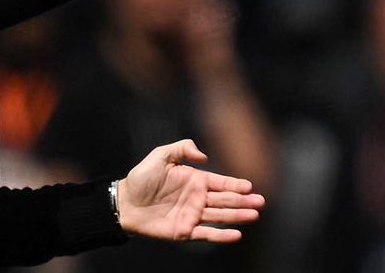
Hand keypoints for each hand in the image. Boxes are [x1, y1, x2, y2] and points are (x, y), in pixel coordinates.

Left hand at [117, 139, 265, 241]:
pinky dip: (221, 235)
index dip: (236, 184)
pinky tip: (236, 234)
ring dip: (238, 216)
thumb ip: (182, 148)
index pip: (221, 182)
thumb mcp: (161, 155)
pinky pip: (206, 234)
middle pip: (225, 200)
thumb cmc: (140, 178)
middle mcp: (197, 198)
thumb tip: (204, 156)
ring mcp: (192, 215)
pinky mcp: (184, 231)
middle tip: (261, 202)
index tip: (250, 186)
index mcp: (195, 180)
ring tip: (254, 215)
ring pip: (220, 216)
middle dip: (244, 201)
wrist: (123, 203)